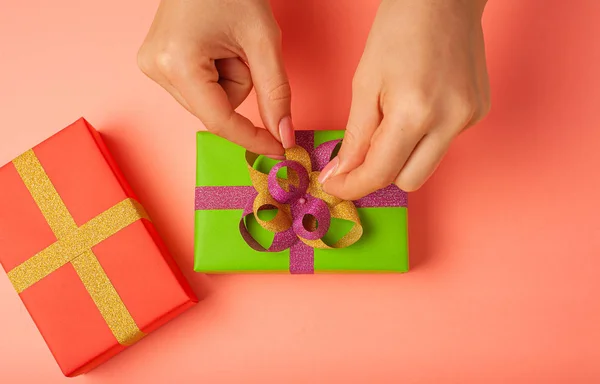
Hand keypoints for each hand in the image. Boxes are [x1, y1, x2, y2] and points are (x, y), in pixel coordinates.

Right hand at [138, 0, 294, 156]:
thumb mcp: (263, 41)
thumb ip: (276, 93)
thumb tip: (283, 135)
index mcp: (176, 63)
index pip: (219, 121)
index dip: (252, 139)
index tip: (279, 149)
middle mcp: (155, 69)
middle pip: (215, 110)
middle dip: (240, 86)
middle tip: (242, 49)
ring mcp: (151, 66)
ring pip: (209, 101)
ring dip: (229, 79)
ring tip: (227, 41)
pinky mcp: (156, 63)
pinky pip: (198, 88)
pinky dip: (216, 74)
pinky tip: (214, 45)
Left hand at [320, 0, 490, 198]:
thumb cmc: (399, 30)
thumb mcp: (365, 84)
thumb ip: (355, 136)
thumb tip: (341, 173)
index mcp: (415, 113)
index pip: (380, 173)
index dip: (352, 186)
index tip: (335, 185)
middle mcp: (449, 121)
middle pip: (408, 182)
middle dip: (379, 174)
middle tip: (357, 156)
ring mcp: (469, 118)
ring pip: (426, 166)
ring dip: (401, 158)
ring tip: (389, 122)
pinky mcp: (478, 112)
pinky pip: (443, 144)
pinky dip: (422, 138)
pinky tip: (416, 108)